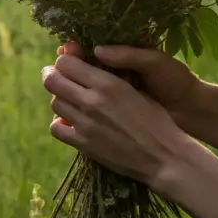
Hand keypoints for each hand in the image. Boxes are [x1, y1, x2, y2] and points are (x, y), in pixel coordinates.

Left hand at [42, 51, 194, 187]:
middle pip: (52, 80)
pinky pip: (56, 128)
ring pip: (54, 103)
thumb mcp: (137, 90)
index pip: (66, 62)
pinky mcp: (82, 143)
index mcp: (107, 84)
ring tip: (70, 100)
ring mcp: (84, 123)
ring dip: (59, 99)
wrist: (165, 158)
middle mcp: (91, 101)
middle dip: (51, 75)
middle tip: (56, 76)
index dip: (64, 61)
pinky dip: (59, 123)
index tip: (68, 63)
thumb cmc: (157, 121)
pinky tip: (70, 122)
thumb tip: (90, 60)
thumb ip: (111, 75)